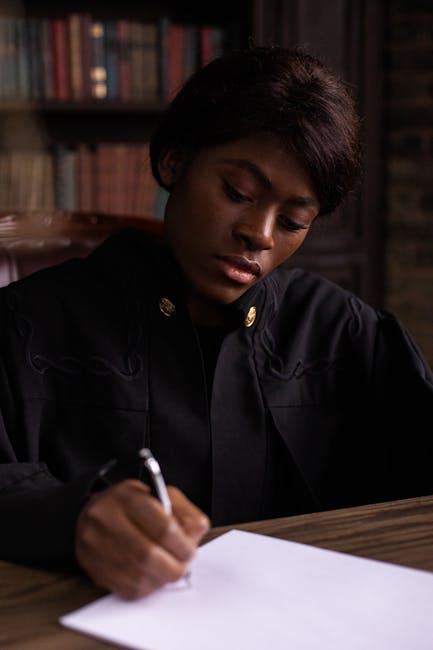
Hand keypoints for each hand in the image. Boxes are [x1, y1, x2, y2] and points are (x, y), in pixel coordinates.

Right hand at [75, 480, 209, 598]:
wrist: (89, 514)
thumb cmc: (130, 504)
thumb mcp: (159, 494)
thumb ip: (183, 511)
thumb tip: (195, 533)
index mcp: (128, 498)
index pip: (163, 528)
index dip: (183, 545)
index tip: (190, 550)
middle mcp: (107, 521)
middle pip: (149, 556)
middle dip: (175, 565)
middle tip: (183, 563)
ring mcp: (97, 547)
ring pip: (139, 576)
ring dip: (163, 578)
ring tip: (169, 567)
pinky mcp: (95, 569)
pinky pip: (128, 589)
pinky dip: (148, 586)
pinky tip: (152, 574)